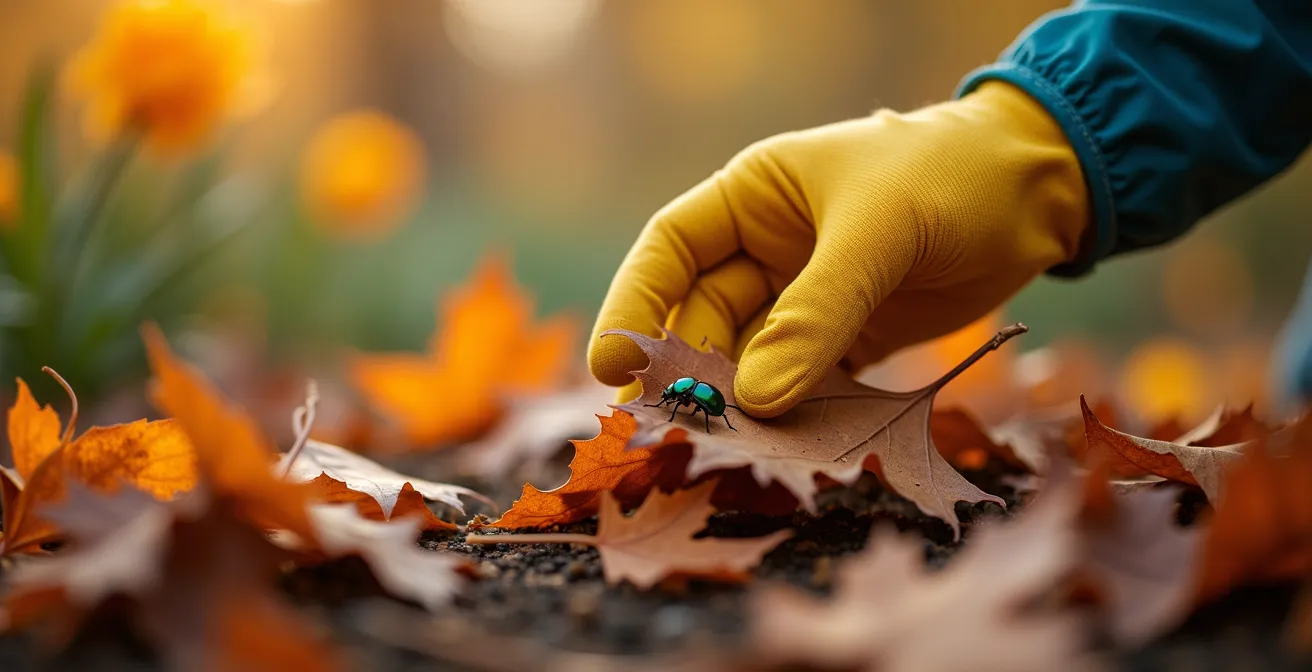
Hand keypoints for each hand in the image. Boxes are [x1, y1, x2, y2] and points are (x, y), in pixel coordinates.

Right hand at [589, 82, 1089, 416]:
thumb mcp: (878, 231)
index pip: (670, 251)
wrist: (1038, 194)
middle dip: (694, 373)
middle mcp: (765, 249)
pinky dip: (795, 415)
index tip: (614, 366)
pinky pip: (804, 383)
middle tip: (682, 429)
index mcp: (752, 197)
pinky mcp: (847, 339)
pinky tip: (790, 446)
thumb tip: (755, 398)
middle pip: (704, 318)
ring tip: (735, 448)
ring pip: (752, 360)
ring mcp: (804, 298)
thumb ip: (816, 313)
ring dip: (744, 404)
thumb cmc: (950, 180)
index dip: (635, 304)